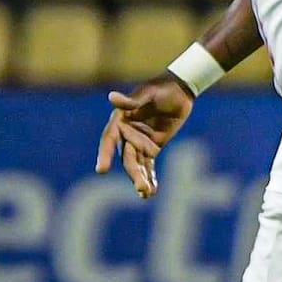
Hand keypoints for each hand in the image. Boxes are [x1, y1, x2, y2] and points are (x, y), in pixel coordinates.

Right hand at [95, 74, 194, 198]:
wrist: (179, 90)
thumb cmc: (161, 88)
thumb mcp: (147, 93)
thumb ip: (131, 101)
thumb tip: (111, 97)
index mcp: (120, 120)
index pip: (109, 140)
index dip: (104, 154)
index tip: (101, 169)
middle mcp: (126, 134)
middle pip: (127, 158)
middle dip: (134, 173)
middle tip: (141, 187)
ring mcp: (139, 143)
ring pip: (137, 165)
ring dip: (140, 179)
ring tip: (146, 193)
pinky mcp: (152, 148)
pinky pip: (149, 166)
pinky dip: (150, 178)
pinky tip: (151, 192)